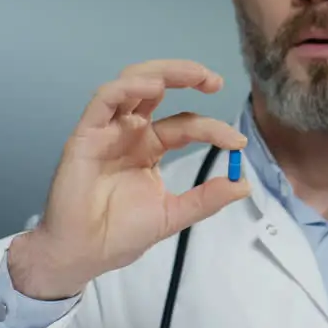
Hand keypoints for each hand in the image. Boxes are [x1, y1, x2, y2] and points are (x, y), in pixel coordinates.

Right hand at [9, 60, 250, 299]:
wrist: (84, 255)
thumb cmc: (120, 235)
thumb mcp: (173, 214)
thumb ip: (207, 198)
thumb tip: (244, 184)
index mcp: (149, 147)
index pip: (185, 124)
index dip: (212, 128)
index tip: (237, 142)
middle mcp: (129, 132)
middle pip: (157, 88)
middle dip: (187, 76)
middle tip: (215, 80)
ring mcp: (107, 131)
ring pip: (132, 83)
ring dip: (163, 72)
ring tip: (193, 74)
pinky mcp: (86, 135)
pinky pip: (104, 100)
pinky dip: (128, 87)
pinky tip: (153, 86)